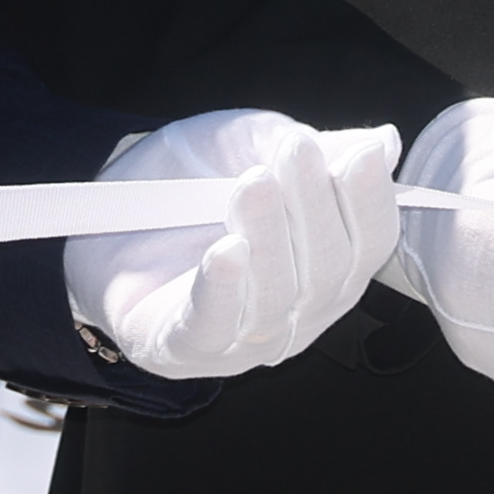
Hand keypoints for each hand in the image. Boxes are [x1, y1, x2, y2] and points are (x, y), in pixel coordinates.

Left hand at [61, 109, 403, 381]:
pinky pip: (212, 327)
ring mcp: (246, 339)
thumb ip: (319, 150)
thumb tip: (385, 142)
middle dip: (316, 206)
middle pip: (330, 270)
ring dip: (269, 236)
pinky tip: (226, 251)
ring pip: (276, 298)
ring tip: (253, 183)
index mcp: (331, 266)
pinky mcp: (185, 350)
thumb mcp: (255, 148)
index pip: (371, 243)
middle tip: (296, 151)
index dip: (370, 201)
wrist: (108, 214)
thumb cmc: (194, 181)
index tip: (358, 155)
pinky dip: (222, 290)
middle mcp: (300, 311)